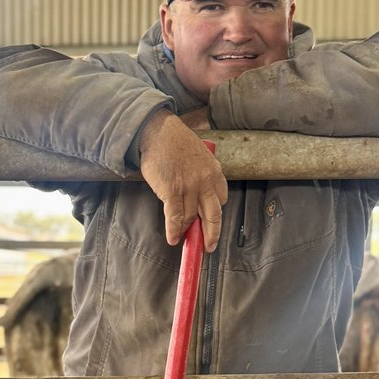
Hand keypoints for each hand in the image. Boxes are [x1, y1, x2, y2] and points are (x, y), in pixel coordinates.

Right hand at [138, 110, 227, 251]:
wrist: (157, 131)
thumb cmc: (174, 141)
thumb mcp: (199, 155)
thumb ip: (202, 174)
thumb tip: (195, 195)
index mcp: (214, 171)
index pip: (221, 198)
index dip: (215, 211)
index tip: (210, 220)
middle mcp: (205, 181)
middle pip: (213, 215)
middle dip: (212, 234)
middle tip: (209, 246)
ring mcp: (189, 187)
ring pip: (190, 218)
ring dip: (185, 231)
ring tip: (181, 239)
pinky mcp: (172, 191)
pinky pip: (175, 218)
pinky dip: (174, 230)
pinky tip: (172, 239)